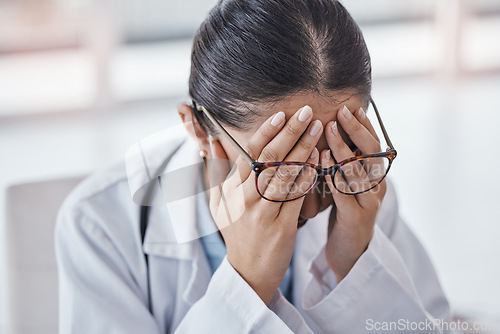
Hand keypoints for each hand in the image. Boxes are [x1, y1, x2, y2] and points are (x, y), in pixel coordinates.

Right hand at [207, 106, 322, 304]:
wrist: (248, 270)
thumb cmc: (235, 232)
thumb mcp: (217, 203)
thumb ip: (215, 171)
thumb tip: (212, 141)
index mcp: (231, 189)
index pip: (250, 154)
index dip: (267, 132)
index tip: (282, 114)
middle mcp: (246, 198)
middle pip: (270, 159)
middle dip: (290, 132)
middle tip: (306, 112)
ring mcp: (265, 213)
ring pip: (286, 174)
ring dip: (304, 148)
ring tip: (318, 129)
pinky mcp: (283, 226)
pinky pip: (298, 195)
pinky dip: (309, 175)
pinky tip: (319, 158)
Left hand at [320, 105, 386, 281]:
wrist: (350, 251)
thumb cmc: (345, 212)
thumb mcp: (347, 184)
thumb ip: (345, 164)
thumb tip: (334, 134)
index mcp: (375, 177)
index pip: (373, 146)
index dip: (364, 126)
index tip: (352, 107)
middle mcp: (377, 187)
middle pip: (370, 154)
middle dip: (356, 131)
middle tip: (342, 112)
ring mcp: (369, 203)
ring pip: (358, 171)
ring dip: (343, 148)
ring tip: (329, 130)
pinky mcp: (356, 218)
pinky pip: (344, 193)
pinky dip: (332, 174)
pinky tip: (321, 161)